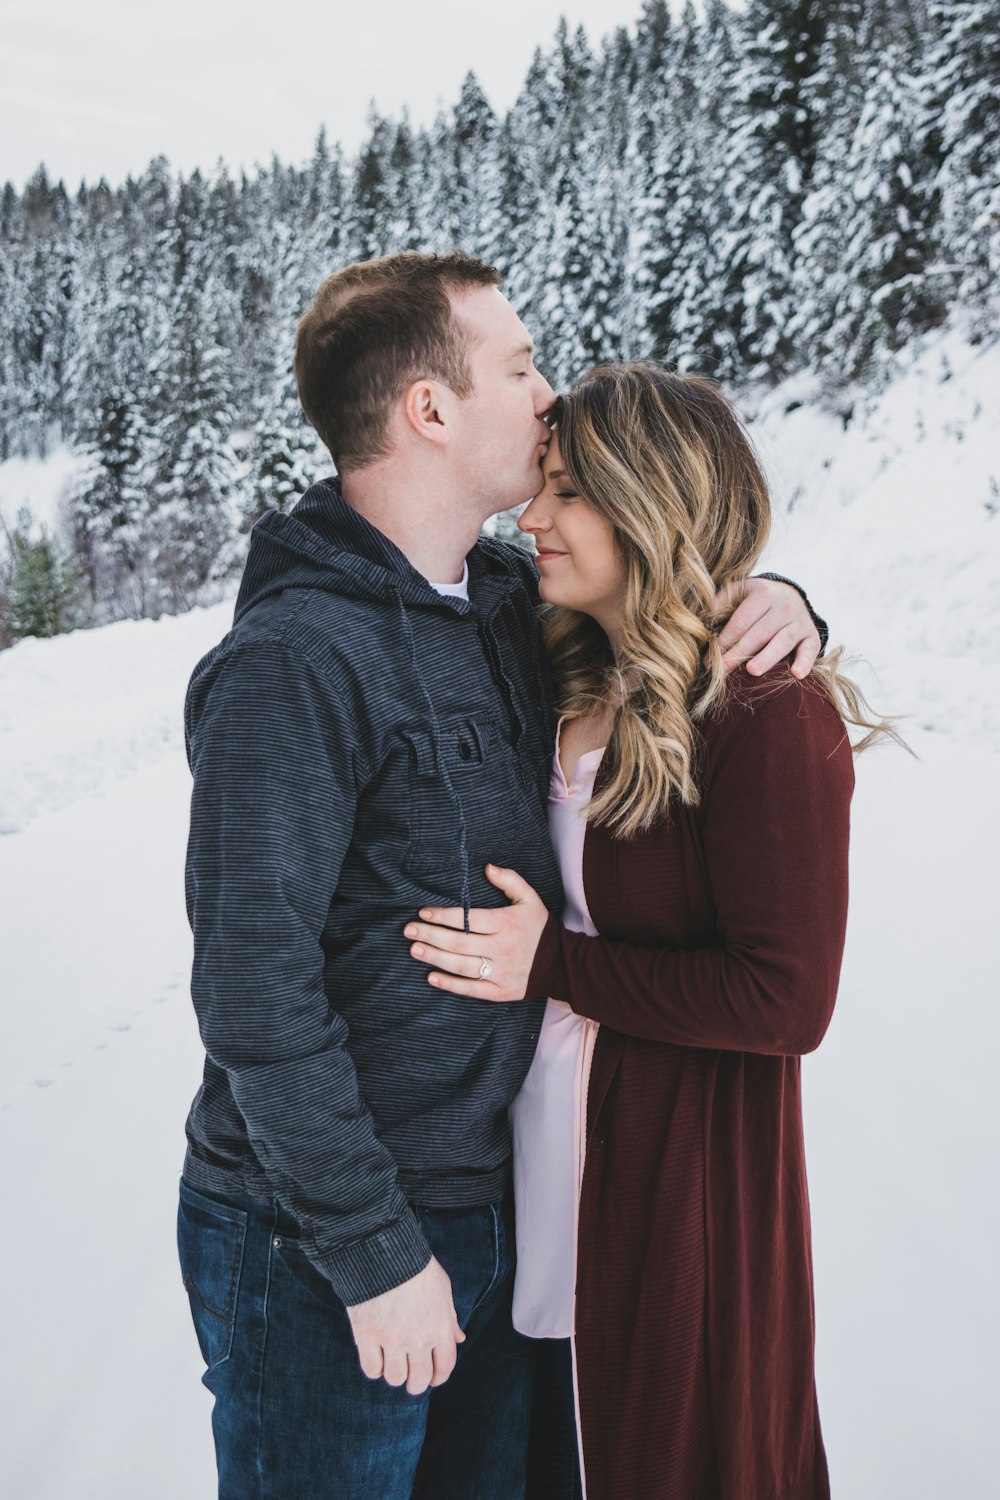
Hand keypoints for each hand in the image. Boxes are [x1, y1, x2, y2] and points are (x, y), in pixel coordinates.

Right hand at [346, 1255, 465, 1395]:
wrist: (384, 1251)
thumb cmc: (416, 1267)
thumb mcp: (442, 1289)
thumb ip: (450, 1318)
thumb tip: (458, 1339)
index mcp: (440, 1328)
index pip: (444, 1367)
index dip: (438, 1377)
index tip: (432, 1378)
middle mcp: (418, 1339)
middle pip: (419, 1380)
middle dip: (416, 1384)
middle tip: (410, 1378)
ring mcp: (392, 1340)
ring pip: (394, 1378)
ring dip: (394, 1374)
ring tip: (392, 1363)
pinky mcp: (367, 1336)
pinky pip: (371, 1369)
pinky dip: (374, 1367)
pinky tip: (376, 1356)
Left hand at [404, 864, 548, 1001]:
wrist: (562, 963)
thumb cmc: (540, 928)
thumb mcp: (530, 899)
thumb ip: (510, 881)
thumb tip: (487, 867)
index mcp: (507, 924)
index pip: (470, 919)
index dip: (444, 916)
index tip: (423, 913)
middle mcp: (502, 948)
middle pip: (460, 942)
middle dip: (431, 935)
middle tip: (408, 930)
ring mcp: (501, 971)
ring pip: (462, 965)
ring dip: (435, 957)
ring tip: (414, 949)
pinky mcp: (501, 991)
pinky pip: (472, 989)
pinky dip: (451, 985)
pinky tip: (432, 977)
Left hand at [715, 576, 819, 678]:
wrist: (792, 596)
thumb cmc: (757, 601)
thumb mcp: (741, 592)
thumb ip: (723, 600)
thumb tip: (703, 617)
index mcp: (763, 594)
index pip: (741, 621)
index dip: (724, 640)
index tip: (709, 659)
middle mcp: (784, 606)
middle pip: (758, 634)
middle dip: (738, 653)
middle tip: (722, 670)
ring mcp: (800, 622)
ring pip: (782, 641)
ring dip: (767, 657)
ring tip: (752, 671)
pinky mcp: (812, 637)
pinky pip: (810, 650)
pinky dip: (805, 662)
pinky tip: (796, 674)